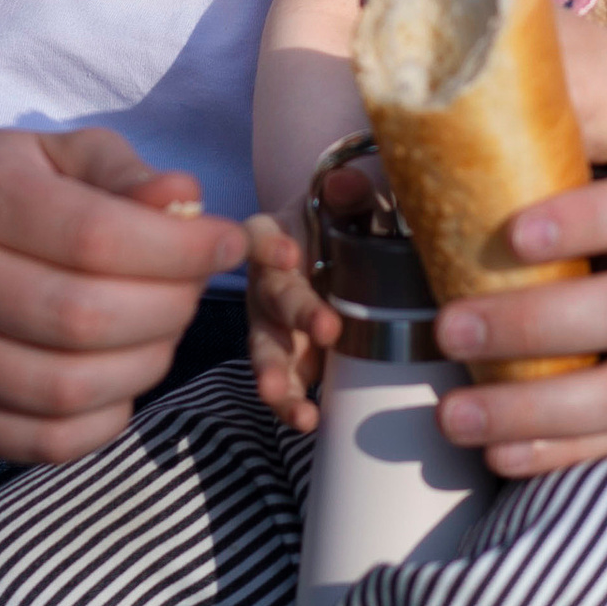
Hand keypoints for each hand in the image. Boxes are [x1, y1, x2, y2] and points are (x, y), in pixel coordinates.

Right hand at [0, 128, 245, 465]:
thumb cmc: (7, 196)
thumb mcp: (61, 157)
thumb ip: (125, 174)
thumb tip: (185, 201)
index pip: (96, 236)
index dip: (181, 250)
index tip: (228, 244)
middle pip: (84, 318)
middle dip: (169, 309)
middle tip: (193, 292)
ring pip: (67, 388)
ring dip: (144, 366)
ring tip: (161, 333)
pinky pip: (44, 442)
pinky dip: (105, 419)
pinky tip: (119, 380)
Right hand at [245, 213, 336, 433]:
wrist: (333, 258)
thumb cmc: (339, 225)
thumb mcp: (350, 203)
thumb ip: (350, 192)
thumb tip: (345, 184)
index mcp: (269, 238)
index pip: (255, 235)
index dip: (266, 244)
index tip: (289, 252)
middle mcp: (263, 282)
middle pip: (270, 297)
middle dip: (295, 314)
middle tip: (326, 329)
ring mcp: (271, 326)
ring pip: (265, 350)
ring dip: (274, 374)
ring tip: (283, 396)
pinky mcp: (287, 361)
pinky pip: (283, 384)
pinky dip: (291, 404)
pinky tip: (308, 421)